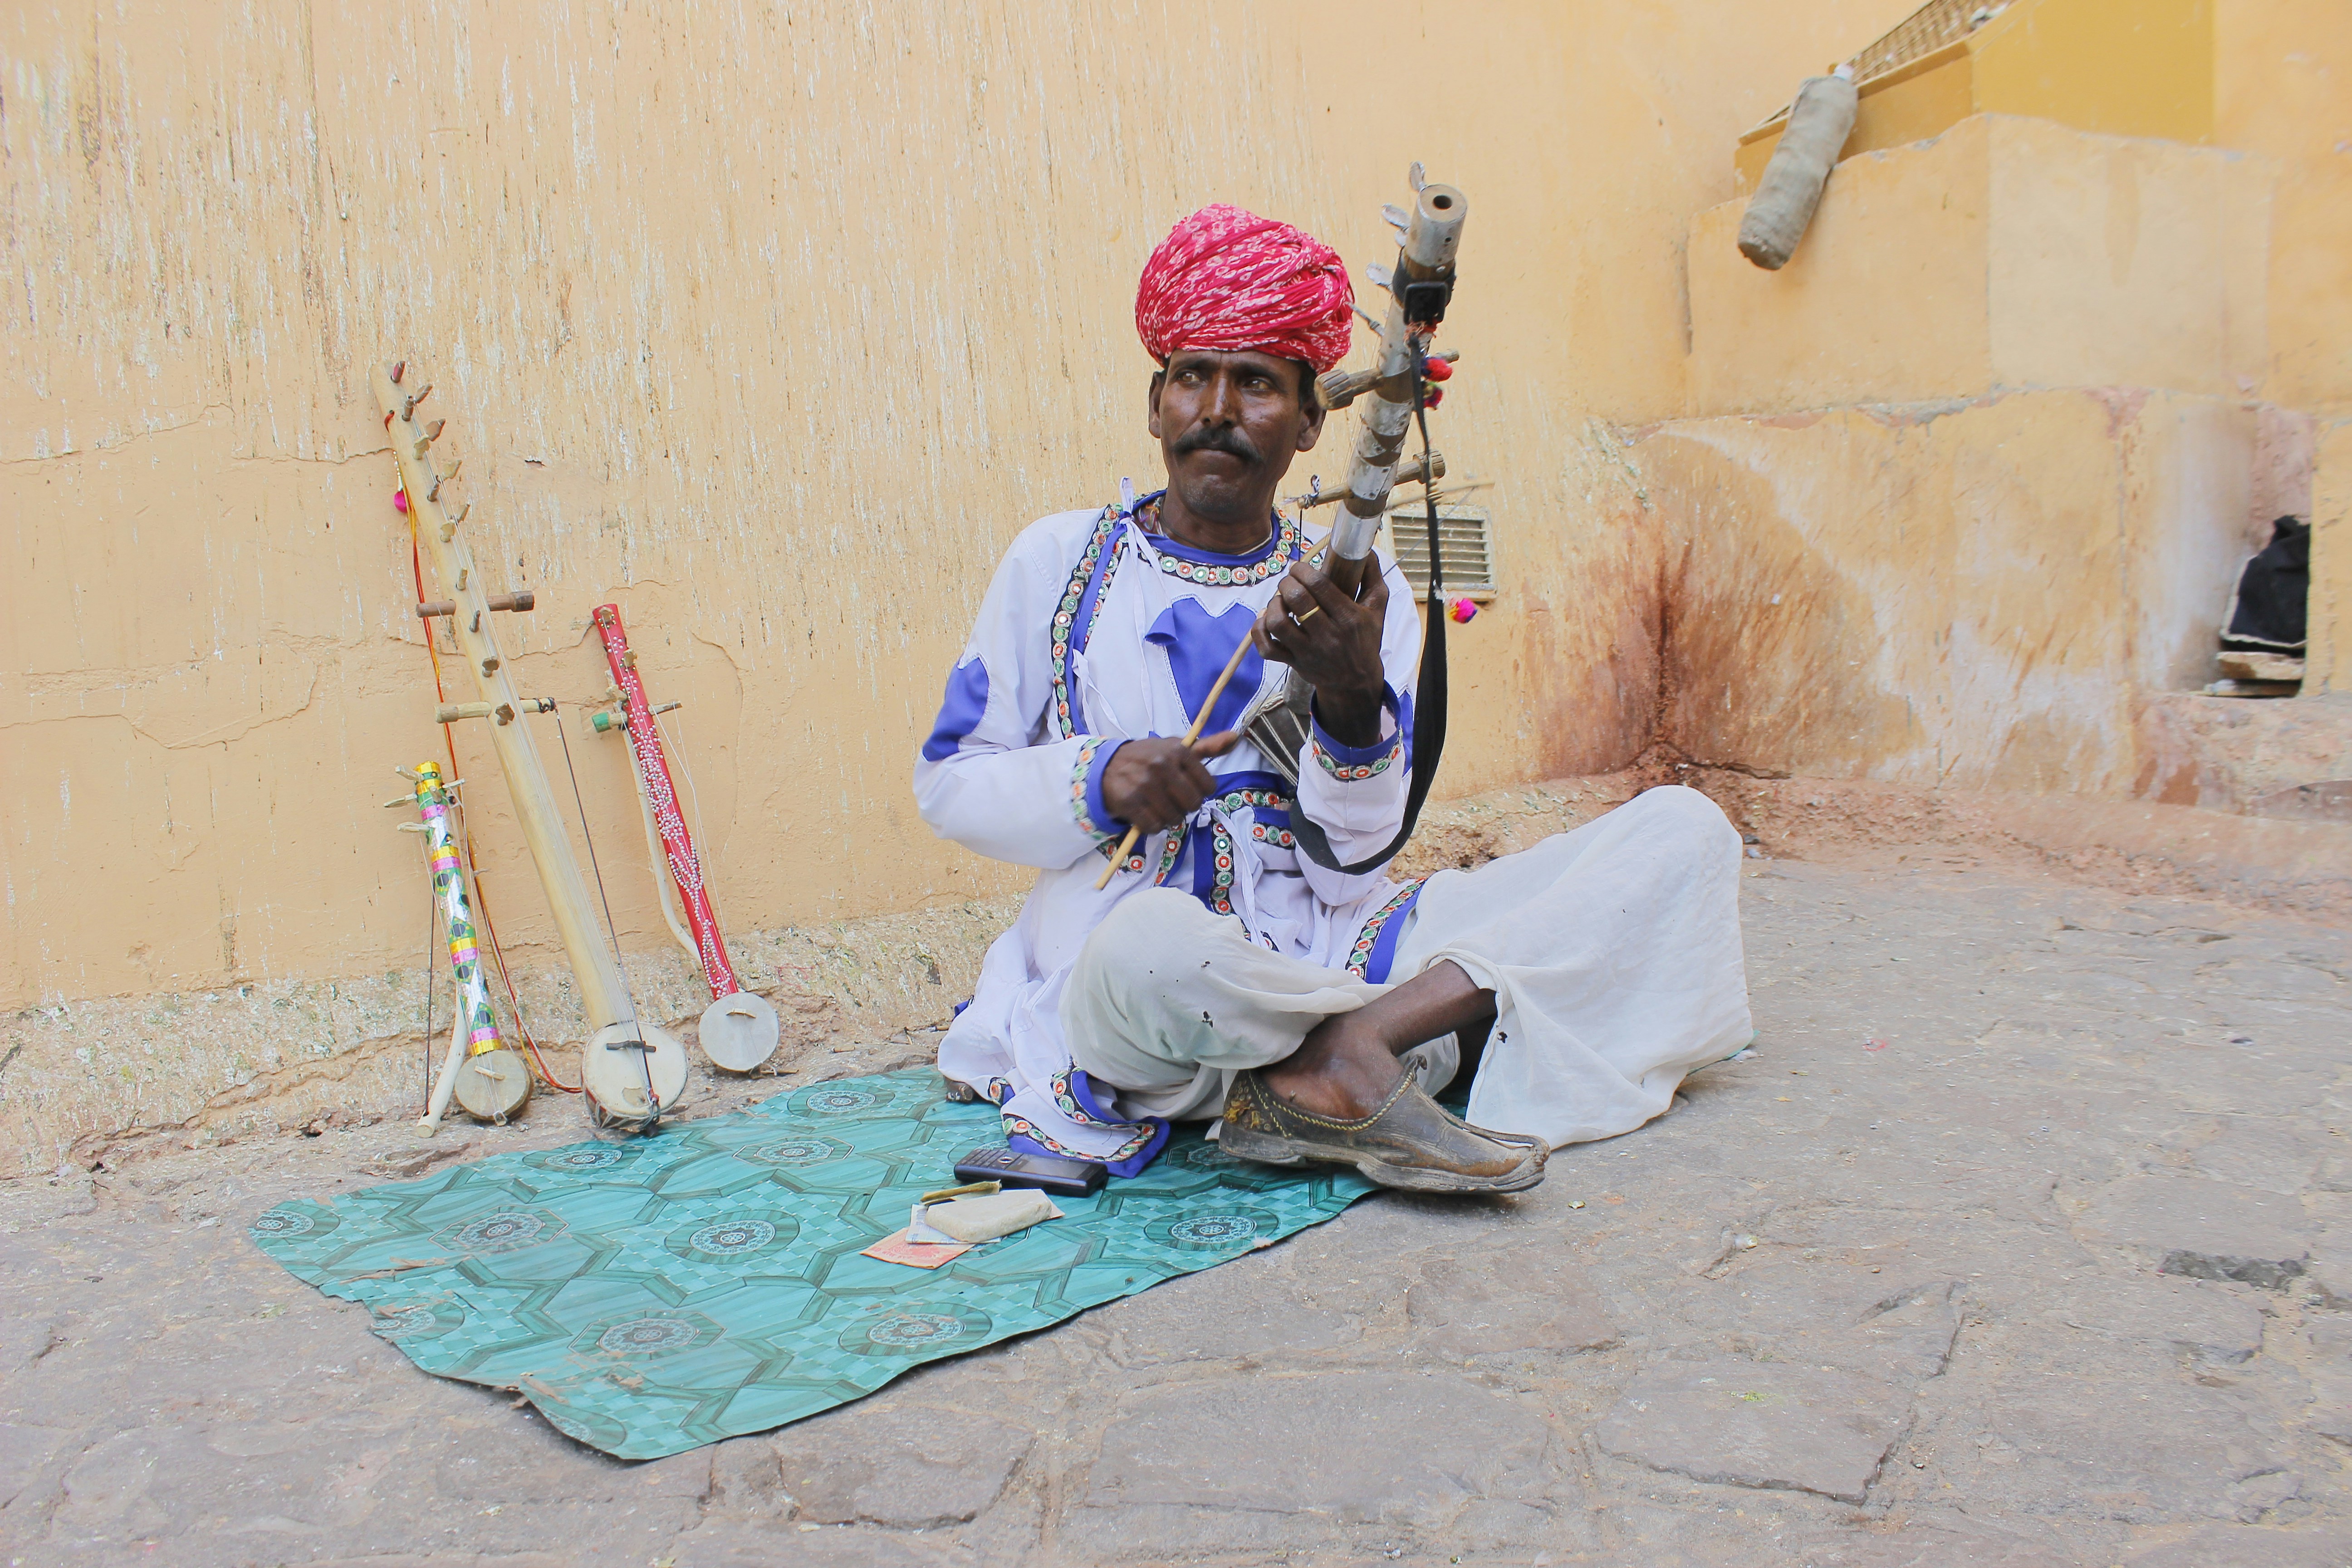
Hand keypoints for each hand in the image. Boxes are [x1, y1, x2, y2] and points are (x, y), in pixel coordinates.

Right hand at [1101, 731, 1240, 833]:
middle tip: (1172, 798)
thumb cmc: (1148, 758)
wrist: (1106, 766)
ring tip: (1158, 805)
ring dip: (1169, 817)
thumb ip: (1207, 746)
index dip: (1200, 791)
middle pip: (1193, 804)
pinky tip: (1146, 813)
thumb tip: (1235, 737)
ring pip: (1175, 818)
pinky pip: (1154, 827)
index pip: (1209, 786)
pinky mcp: (1130, 802)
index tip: (1187, 786)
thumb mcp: (1176, 748)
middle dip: (1185, 806)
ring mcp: (1145, 784)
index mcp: (1177, 751)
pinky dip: (1152, 825)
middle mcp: (1161, 765)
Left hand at [1254, 554, 1387, 746]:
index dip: (1303, 570)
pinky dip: (1259, 631)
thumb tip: (1365, 548)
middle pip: (1297, 600)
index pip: (1319, 586)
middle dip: (1288, 582)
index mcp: (1348, 618)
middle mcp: (1327, 636)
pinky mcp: (1293, 663)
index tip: (1300, 566)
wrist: (1356, 683)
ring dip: (1273, 604)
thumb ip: (1371, 575)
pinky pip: (1266, 648)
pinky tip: (1265, 619)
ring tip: (1280, 599)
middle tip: (1290, 581)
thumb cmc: (1365, 639)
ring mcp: (1307, 652)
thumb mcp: (1377, 608)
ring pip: (1278, 623)